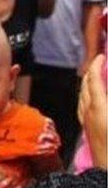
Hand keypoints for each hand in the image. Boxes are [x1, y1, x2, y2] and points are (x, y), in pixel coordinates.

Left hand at [78, 54, 107, 168]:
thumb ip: (107, 98)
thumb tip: (104, 92)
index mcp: (100, 108)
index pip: (94, 81)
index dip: (96, 66)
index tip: (101, 56)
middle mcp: (88, 113)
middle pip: (85, 87)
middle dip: (91, 73)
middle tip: (100, 64)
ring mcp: (86, 122)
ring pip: (82, 97)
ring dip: (88, 85)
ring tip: (97, 78)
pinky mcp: (87, 131)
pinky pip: (83, 108)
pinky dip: (87, 97)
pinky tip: (92, 100)